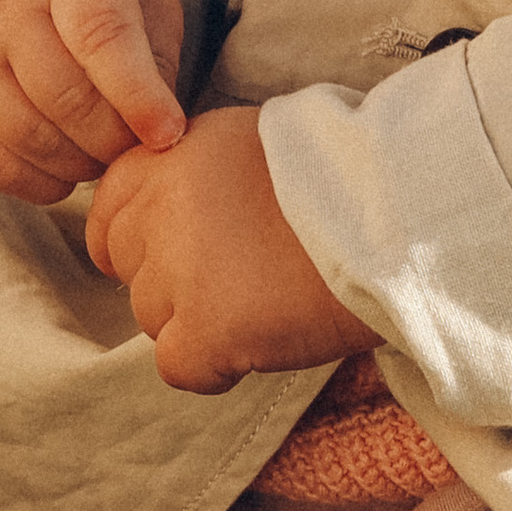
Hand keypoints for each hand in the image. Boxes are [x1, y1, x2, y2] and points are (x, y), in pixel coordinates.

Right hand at [0, 0, 186, 202]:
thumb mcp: (144, 1)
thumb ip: (157, 61)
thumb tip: (158, 136)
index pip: (101, 36)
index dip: (137, 94)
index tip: (168, 134)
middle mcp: (5, 10)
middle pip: (64, 97)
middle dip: (112, 139)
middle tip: (133, 144)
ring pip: (29, 136)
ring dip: (80, 165)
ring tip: (101, 153)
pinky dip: (42, 184)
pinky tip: (66, 170)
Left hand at [87, 107, 373, 392]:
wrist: (402, 221)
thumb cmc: (347, 180)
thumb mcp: (252, 143)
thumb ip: (196, 172)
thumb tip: (163, 212)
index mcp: (173, 154)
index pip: (109, 209)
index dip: (138, 241)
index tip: (174, 256)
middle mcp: (163, 206)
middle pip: (129, 269)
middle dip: (171, 283)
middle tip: (236, 282)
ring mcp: (179, 272)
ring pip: (152, 320)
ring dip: (197, 323)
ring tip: (264, 304)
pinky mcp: (206, 330)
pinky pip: (179, 368)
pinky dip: (214, 367)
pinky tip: (259, 344)